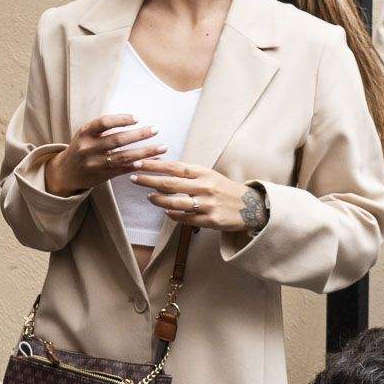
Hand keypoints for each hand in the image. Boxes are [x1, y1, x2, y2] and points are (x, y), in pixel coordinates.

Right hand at [42, 114, 165, 195]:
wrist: (65, 172)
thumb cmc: (80, 148)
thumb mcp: (86, 134)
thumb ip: (103, 128)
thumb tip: (132, 120)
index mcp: (85, 133)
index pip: (104, 122)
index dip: (121, 119)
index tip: (137, 118)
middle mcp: (88, 148)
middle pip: (117, 140)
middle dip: (139, 134)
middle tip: (155, 130)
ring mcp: (94, 163)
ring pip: (123, 157)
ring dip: (145, 152)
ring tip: (162, 147)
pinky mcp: (101, 176)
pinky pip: (122, 170)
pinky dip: (137, 165)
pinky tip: (149, 162)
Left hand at [129, 159, 262, 231]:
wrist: (251, 207)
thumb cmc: (224, 189)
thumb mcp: (209, 175)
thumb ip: (188, 173)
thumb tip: (162, 166)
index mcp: (204, 173)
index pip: (174, 167)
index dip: (154, 165)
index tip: (138, 163)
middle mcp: (205, 187)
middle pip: (170, 184)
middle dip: (148, 180)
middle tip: (132, 177)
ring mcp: (207, 205)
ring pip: (175, 203)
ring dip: (158, 200)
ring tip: (148, 197)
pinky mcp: (210, 220)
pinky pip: (186, 219)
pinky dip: (173, 215)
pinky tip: (166, 212)